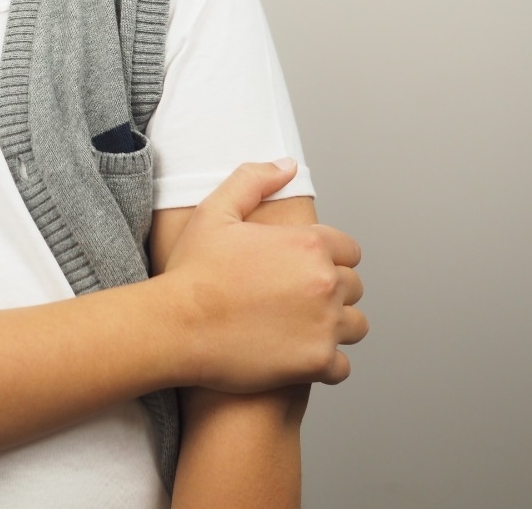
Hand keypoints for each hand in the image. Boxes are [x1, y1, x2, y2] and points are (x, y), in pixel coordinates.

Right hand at [153, 159, 366, 391]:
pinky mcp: (316, 362)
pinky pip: (342, 367)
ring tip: (302, 328)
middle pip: (354, 287)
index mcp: (308, 245)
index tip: (303, 270)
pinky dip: (325, 364)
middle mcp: (324, 283)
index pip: (348, 250)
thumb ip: (253, 180)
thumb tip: (286, 165)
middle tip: (296, 300)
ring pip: (355, 326)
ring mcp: (324, 325)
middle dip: (331, 291)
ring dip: (335, 327)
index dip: (327, 258)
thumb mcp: (215, 213)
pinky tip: (298, 355)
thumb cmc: (193, 272)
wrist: (176, 326)